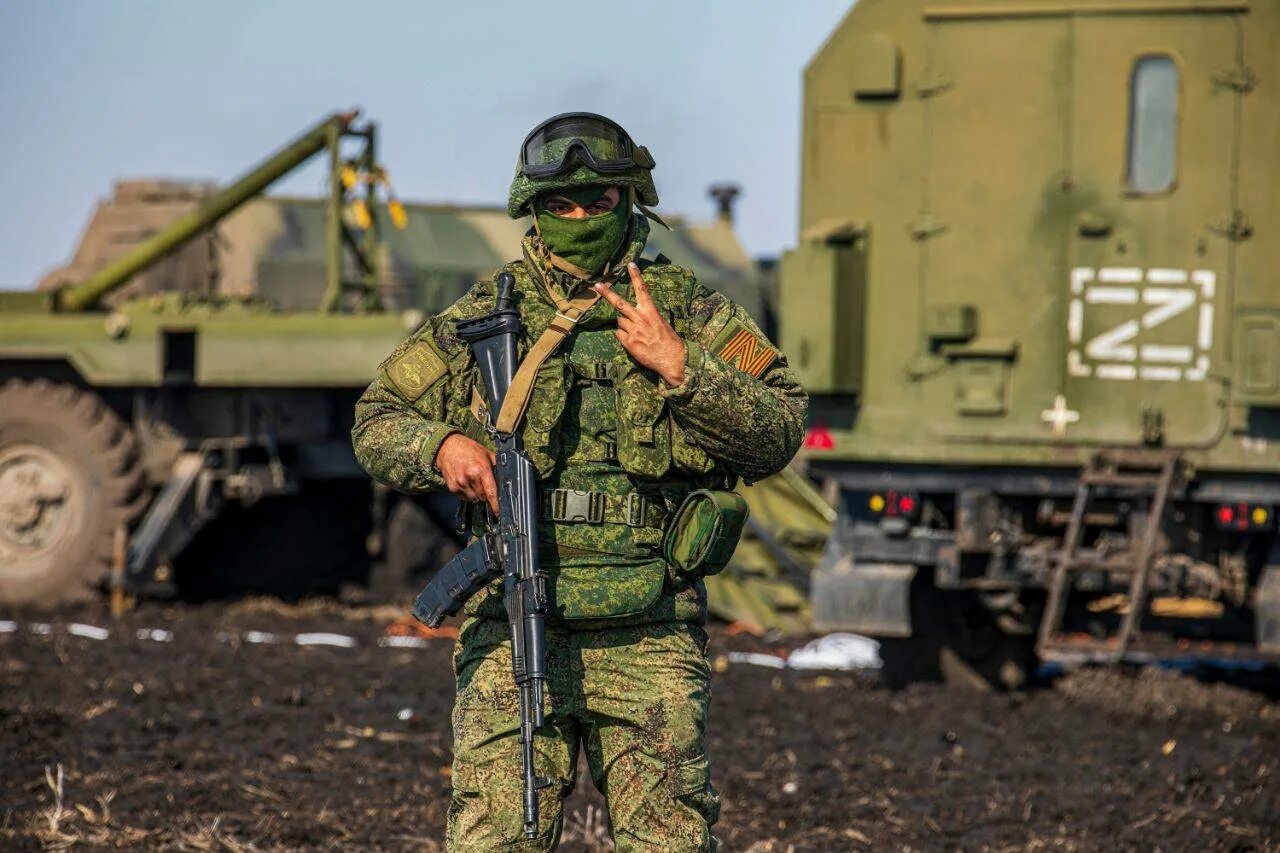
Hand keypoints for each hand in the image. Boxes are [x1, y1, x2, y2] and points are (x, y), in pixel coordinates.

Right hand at [434, 433, 498, 513]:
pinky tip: (465, 482)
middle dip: (485, 492)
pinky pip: (464, 497)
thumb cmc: (467, 448)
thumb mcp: (486, 453)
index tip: (498, 512)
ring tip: (473, 480)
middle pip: (483, 496)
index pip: (491, 492)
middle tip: (481, 481)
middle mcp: (470, 477)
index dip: (496, 504)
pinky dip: (467, 493)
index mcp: (481, 469)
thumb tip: (504, 477)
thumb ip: (496, 466)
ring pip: (474, 498)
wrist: (447, 447)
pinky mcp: (452, 487)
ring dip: (476, 493)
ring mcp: (460, 483)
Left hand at [593, 263, 686, 386]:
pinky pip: (619, 334)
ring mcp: (633, 331)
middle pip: (620, 303)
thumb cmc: (668, 340)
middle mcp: (641, 319)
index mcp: (651, 311)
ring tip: (636, 332)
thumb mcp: (661, 323)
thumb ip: (647, 316)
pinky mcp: (629, 342)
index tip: (630, 265)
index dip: (635, 276)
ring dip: (624, 325)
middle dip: (607, 294)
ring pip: (619, 321)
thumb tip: (634, 313)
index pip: (642, 290)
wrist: (672, 359)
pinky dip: (623, 336)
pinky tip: (634, 341)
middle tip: (598, 285)